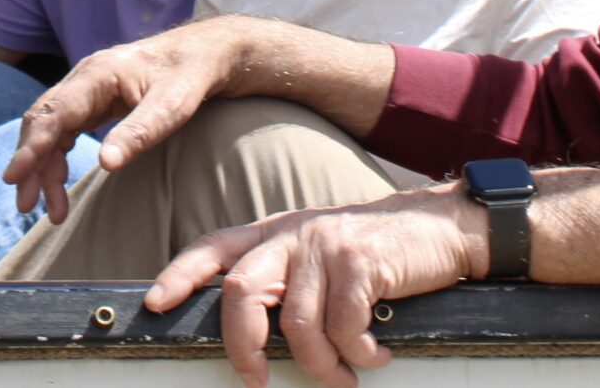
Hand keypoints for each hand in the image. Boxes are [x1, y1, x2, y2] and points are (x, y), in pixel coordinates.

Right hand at [1, 19, 249, 221]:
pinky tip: (59, 183)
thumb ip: (139, 132)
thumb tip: (105, 164)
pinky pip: (64, 130)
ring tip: (52, 209)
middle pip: (43, 121)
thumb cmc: (190, 76)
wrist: (206, 54)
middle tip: (28, 207)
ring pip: (51, 129)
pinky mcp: (94, 101)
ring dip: (44, 167)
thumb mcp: (172, 106)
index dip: (31, 147)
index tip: (13, 177)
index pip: (54, 112)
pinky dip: (57, 158)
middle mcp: (84, 78)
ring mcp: (87, 89)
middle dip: (31, 164)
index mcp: (98, 74)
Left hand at [147, 186, 488, 387]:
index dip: (179, 275)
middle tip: (257, 380)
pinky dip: (359, 355)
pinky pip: (344, 328)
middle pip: (241, 291)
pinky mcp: (361, 261)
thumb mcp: (319, 252)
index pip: (212, 247)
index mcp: (274, 232)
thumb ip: (284, 275)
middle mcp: (292, 234)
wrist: (444, 226)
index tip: (155, 304)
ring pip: (297, 324)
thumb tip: (253, 331)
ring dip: (320, 366)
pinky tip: (376, 354)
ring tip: (344, 377)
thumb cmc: (376, 252)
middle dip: (243, 346)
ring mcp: (325, 245)